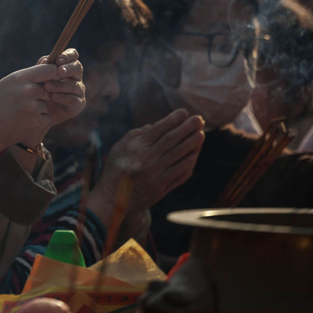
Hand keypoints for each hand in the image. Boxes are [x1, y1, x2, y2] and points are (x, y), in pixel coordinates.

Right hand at [0, 49, 84, 150]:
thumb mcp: (6, 84)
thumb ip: (26, 77)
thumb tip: (48, 69)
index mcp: (20, 77)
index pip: (48, 69)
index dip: (53, 73)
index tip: (52, 77)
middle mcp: (28, 90)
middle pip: (47, 90)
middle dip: (39, 96)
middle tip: (21, 103)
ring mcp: (33, 107)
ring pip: (46, 105)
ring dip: (38, 110)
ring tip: (19, 114)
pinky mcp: (36, 122)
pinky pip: (46, 118)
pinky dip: (38, 121)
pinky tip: (23, 123)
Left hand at [36, 49, 85, 127]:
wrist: (38, 111)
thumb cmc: (39, 90)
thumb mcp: (38, 77)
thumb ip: (42, 68)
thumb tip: (45, 61)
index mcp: (67, 66)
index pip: (73, 55)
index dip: (68, 55)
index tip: (58, 60)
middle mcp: (75, 77)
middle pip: (77, 67)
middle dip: (68, 69)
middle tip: (59, 71)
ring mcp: (79, 90)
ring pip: (74, 85)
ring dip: (60, 85)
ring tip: (47, 86)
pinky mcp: (79, 104)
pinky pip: (73, 99)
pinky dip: (62, 97)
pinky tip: (52, 97)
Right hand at [89, 109, 204, 223]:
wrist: (111, 200)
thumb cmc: (114, 170)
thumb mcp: (118, 148)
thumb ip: (135, 135)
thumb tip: (153, 126)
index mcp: (137, 147)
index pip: (159, 129)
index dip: (173, 119)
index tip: (184, 112)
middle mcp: (148, 159)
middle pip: (172, 140)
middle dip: (188, 128)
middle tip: (199, 119)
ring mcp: (156, 175)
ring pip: (179, 156)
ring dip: (192, 144)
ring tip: (201, 134)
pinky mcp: (161, 189)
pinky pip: (180, 174)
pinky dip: (188, 164)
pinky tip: (194, 155)